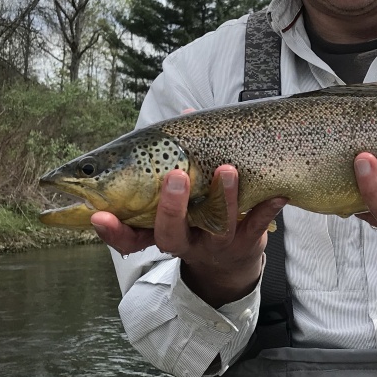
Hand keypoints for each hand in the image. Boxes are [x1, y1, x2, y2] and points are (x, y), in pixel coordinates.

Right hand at [91, 164, 286, 307]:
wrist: (231, 261)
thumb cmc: (197, 215)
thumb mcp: (182, 197)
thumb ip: (177, 157)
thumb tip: (186, 114)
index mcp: (158, 230)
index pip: (128, 235)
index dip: (112, 229)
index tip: (99, 214)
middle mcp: (184, 241)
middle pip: (169, 233)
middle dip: (170, 207)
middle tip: (176, 176)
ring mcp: (215, 244)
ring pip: (216, 226)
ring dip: (222, 198)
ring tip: (227, 170)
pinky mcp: (245, 242)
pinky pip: (257, 226)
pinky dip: (267, 210)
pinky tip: (277, 195)